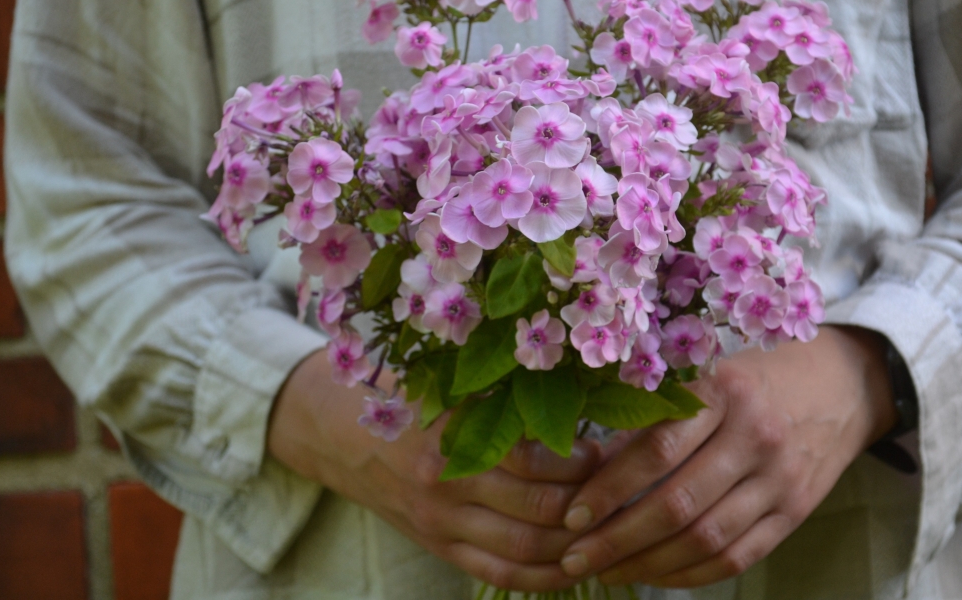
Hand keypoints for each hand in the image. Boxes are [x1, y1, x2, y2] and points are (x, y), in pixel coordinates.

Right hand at [267, 350, 600, 591]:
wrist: (340, 434)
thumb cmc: (409, 396)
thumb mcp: (451, 383)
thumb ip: (506, 393)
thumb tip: (586, 391)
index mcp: (453, 434)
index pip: (534, 459)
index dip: (583, 461)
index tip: (610, 449)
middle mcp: (446, 484)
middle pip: (539, 509)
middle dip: (589, 505)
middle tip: (621, 491)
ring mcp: (442, 522)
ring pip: (525, 549)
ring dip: (576, 544)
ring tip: (609, 525)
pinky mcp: (440, 547)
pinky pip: (500, 575)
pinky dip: (544, 577)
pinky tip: (575, 565)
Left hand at [557, 325, 897, 587]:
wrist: (844, 383)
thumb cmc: (757, 377)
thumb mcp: (709, 374)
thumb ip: (655, 416)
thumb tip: (585, 463)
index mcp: (724, 392)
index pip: (657, 450)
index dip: (609, 488)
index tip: (572, 514)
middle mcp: (756, 436)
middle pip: (678, 504)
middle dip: (618, 539)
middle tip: (576, 557)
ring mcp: (780, 479)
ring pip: (706, 539)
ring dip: (648, 564)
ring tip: (608, 572)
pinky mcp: (795, 512)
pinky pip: (737, 557)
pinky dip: (690, 574)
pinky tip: (655, 574)